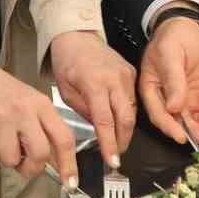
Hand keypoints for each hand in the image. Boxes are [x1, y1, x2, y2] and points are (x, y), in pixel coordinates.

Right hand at [0, 51, 79, 184]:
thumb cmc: (5, 92)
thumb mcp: (32, 103)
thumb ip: (45, 129)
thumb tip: (56, 162)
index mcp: (42, 105)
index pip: (64, 138)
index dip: (69, 164)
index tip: (70, 183)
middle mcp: (24, 111)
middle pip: (39, 154)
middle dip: (32, 168)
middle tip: (25, 164)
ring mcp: (2, 119)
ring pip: (11, 159)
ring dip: (7, 158)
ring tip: (3, 141)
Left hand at [49, 31, 136, 169]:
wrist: (77, 36)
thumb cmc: (67, 63)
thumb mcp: (66, 91)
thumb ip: (84, 111)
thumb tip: (100, 130)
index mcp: (94, 83)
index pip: (105, 121)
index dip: (110, 144)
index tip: (112, 161)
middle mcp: (114, 78)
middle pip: (126, 118)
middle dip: (123, 141)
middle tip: (116, 155)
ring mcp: (126, 74)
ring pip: (132, 110)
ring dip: (126, 128)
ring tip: (116, 141)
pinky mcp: (132, 71)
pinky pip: (133, 99)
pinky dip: (127, 112)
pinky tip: (119, 120)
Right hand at [140, 12, 198, 146]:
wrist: (190, 25)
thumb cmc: (173, 36)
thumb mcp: (169, 52)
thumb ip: (172, 78)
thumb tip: (174, 107)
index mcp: (155, 92)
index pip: (160, 116)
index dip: (170, 129)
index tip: (182, 137)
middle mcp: (174, 101)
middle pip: (186, 125)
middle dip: (197, 130)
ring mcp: (194, 100)